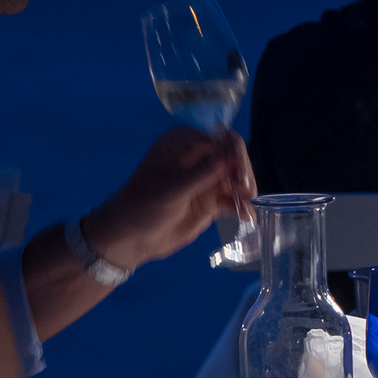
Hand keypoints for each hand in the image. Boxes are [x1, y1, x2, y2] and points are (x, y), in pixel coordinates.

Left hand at [84, 130, 255, 270]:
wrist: (129, 238)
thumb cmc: (142, 207)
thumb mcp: (171, 189)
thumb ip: (202, 173)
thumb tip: (229, 158)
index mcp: (182, 144)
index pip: (219, 139)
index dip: (234, 153)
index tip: (239, 173)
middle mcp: (198, 158)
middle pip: (233, 158)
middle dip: (242, 173)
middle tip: (246, 192)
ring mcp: (206, 180)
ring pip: (236, 179)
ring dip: (245, 191)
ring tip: (248, 205)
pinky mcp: (210, 201)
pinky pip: (232, 200)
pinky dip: (241, 207)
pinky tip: (248, 217)